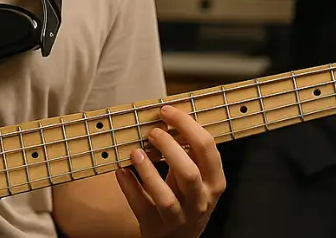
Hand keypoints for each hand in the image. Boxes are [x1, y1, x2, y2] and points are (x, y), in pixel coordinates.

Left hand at [115, 105, 225, 237]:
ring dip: (148, 171)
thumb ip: (190, 154)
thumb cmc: (188, 200)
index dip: (187, 125)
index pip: (207, 148)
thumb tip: (170, 116)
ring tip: (135, 151)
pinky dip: (130, 188)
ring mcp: (178, 217)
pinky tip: (121, 171)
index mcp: (214, 182)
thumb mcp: (199, 178)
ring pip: (166, 197)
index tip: (167, 111)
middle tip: (153, 132)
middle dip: (169, 147)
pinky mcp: (156, 227)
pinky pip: (141, 207)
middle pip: (189, 173)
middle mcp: (200, 201)